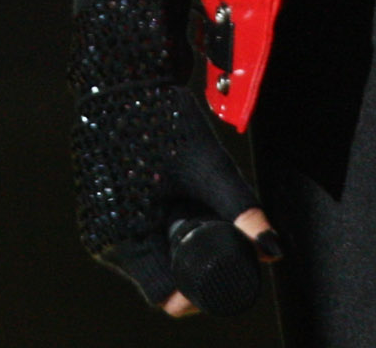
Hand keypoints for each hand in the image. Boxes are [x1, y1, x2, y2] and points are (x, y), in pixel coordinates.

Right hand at [69, 0, 276, 315]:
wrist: (121, 79)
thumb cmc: (160, 119)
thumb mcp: (207, 166)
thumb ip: (241, 209)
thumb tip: (274, 250)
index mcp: (126, 238)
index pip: (167, 295)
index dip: (201, 289)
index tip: (226, 262)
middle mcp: (106, 240)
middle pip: (161, 277)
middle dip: (192, 262)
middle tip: (214, 223)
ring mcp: (100, 225)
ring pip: (151, 257)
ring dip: (175, 243)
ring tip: (191, 202)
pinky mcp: (103, 208)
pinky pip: (138, 235)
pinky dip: (159, 226)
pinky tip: (172, 196)